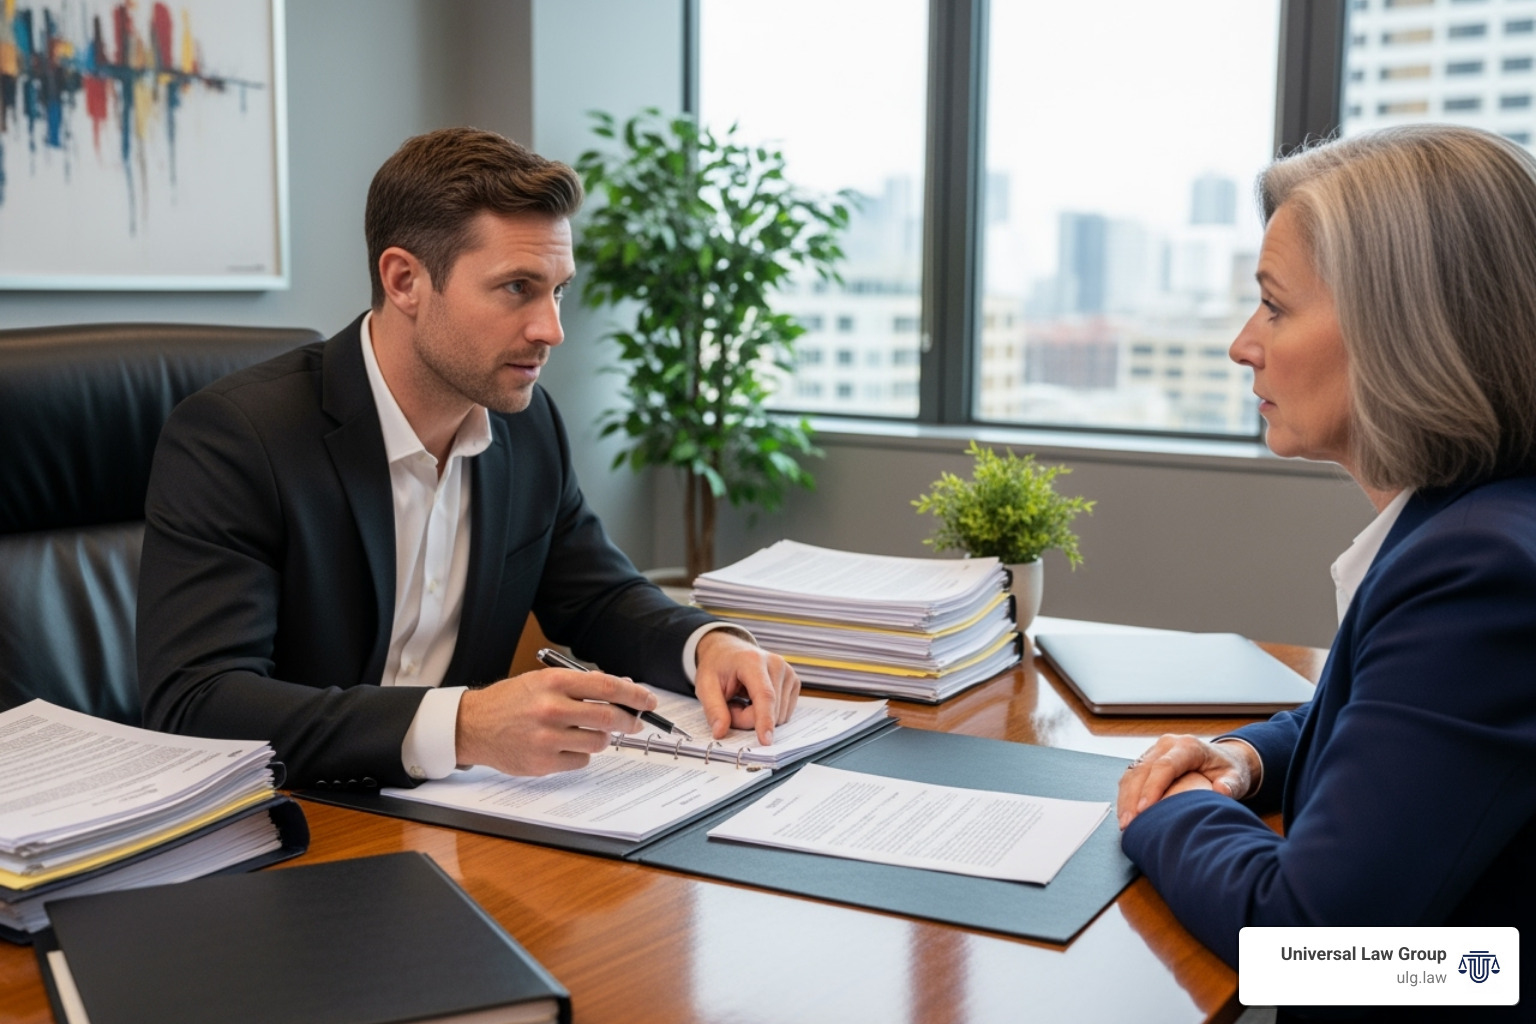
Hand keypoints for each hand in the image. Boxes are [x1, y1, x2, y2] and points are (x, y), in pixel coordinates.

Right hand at [454, 668, 656, 774]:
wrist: (473, 725)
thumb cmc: (511, 701)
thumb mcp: (542, 681)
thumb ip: (581, 685)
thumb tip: (623, 689)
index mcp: (553, 682)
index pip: (606, 686)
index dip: (634, 695)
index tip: (648, 701)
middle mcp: (551, 709)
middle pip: (609, 717)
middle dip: (629, 720)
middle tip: (635, 722)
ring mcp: (547, 738)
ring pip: (598, 742)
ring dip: (602, 738)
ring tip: (588, 732)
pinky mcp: (542, 763)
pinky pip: (581, 761)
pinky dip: (581, 754)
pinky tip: (566, 746)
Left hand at [693, 629, 799, 744]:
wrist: (729, 652)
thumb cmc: (718, 667)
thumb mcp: (705, 686)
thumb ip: (713, 709)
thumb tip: (720, 732)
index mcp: (753, 660)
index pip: (764, 695)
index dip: (765, 720)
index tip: (765, 740)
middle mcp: (776, 664)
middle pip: (770, 710)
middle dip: (747, 718)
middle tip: (730, 705)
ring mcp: (788, 672)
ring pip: (778, 715)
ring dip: (757, 717)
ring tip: (743, 700)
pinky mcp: (794, 682)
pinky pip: (783, 714)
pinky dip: (768, 714)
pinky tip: (756, 700)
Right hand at [1116, 734, 1259, 828]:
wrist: (1223, 759)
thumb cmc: (1228, 770)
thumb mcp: (1236, 777)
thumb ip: (1231, 784)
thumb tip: (1221, 790)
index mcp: (1188, 746)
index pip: (1164, 766)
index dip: (1152, 787)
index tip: (1144, 809)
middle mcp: (1168, 744)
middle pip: (1143, 769)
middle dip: (1133, 797)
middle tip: (1129, 823)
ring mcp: (1155, 751)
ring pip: (1132, 773)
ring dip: (1125, 798)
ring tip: (1124, 823)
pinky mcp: (1147, 760)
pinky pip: (1131, 777)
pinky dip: (1126, 796)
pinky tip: (1126, 814)